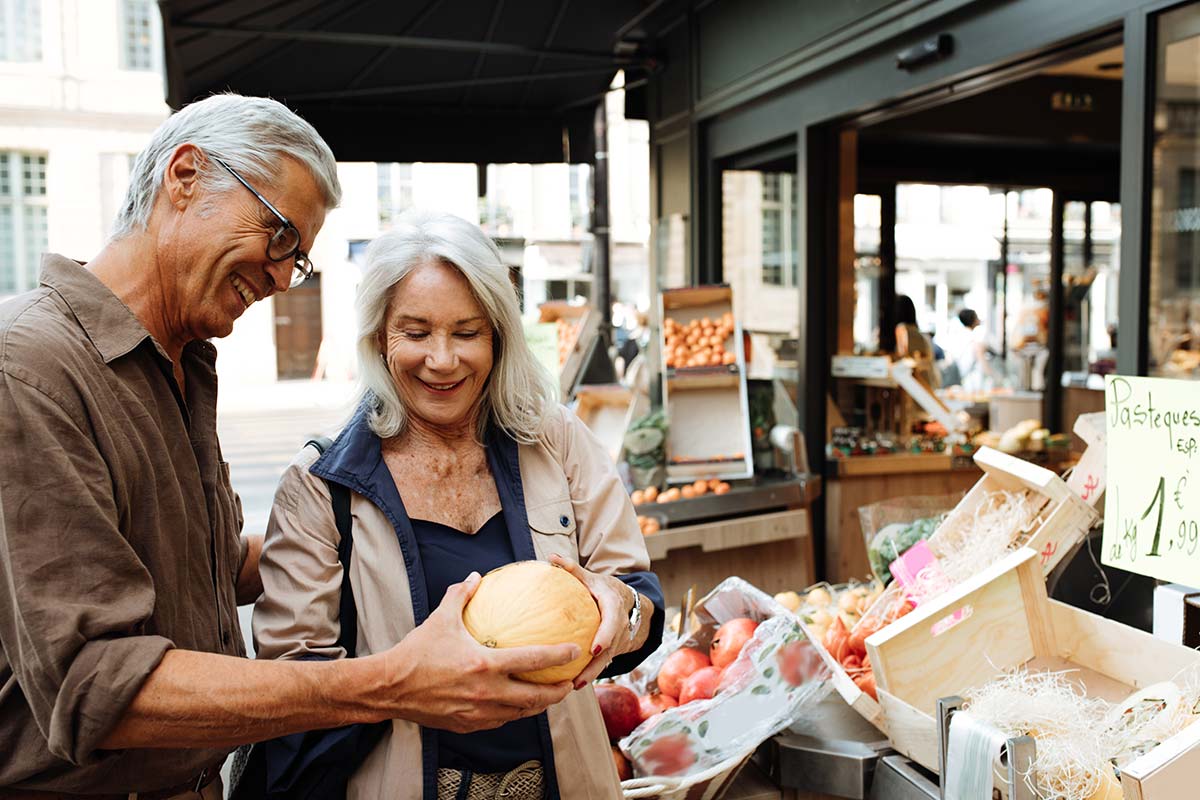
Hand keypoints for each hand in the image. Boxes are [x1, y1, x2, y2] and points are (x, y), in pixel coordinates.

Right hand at [380, 572, 578, 732]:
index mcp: (484, 664)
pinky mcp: (468, 725)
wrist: (390, 688)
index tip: (575, 650)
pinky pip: (500, 722)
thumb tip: (476, 576)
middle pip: (535, 697)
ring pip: (520, 714)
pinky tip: (518, 706)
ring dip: (538, 706)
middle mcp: (486, 692)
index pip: (532, 660)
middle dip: (557, 691)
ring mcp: (478, 713)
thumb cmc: (416, 652)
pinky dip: (513, 714)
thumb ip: (462, 595)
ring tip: (550, 696)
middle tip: (570, 682)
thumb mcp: (441, 618)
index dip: (558, 655)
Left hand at [549, 554, 632, 688]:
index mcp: (614, 607)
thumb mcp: (592, 578)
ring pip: (606, 661)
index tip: (593, 649)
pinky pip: (602, 663)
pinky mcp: (613, 650)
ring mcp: (618, 641)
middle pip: (609, 649)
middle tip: (579, 678)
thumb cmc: (604, 589)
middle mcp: (619, 626)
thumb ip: (572, 569)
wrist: (630, 603)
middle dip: (596, 665)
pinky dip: (590, 673)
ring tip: (574, 686)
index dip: (605, 636)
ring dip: (591, 674)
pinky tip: (572, 684)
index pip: (612, 623)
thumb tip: (551, 558)